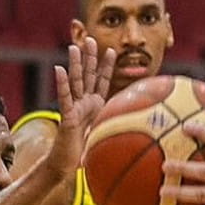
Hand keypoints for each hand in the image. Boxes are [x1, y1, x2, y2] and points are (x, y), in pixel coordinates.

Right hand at [51, 37, 114, 174]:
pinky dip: (62, 83)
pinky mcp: (66, 116)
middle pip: (88, 75)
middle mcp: (84, 103)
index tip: (112, 50)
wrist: (68, 166)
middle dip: (90, 57)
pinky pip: (64, 97)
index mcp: (95, 106)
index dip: (107, 66)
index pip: (102, 81)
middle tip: (90, 38)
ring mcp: (74, 108)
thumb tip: (146, 132)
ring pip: (75, 82)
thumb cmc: (86, 153)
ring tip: (73, 48)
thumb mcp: (108, 138)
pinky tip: (58, 69)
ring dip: (74, 64)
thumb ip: (120, 130)